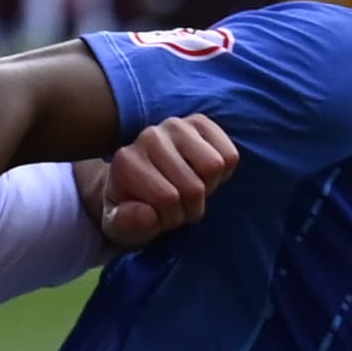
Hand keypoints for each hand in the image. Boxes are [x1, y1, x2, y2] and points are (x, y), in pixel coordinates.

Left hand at [83, 110, 238, 246]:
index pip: (167, 198)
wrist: (142, 184)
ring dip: (209, 189)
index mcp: (126, 161)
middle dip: (190, 208)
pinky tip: (203, 176)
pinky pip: (229, 155)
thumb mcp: (122, 227)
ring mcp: (176, 126)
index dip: (171, 218)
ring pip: (214, 166)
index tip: (160, 217)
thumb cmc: (133, 209)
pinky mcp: (199, 123)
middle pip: (193, 186)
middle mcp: (150, 136)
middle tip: (178, 206)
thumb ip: (128, 224)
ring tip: (191, 191)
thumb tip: (150, 214)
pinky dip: (224, 174)